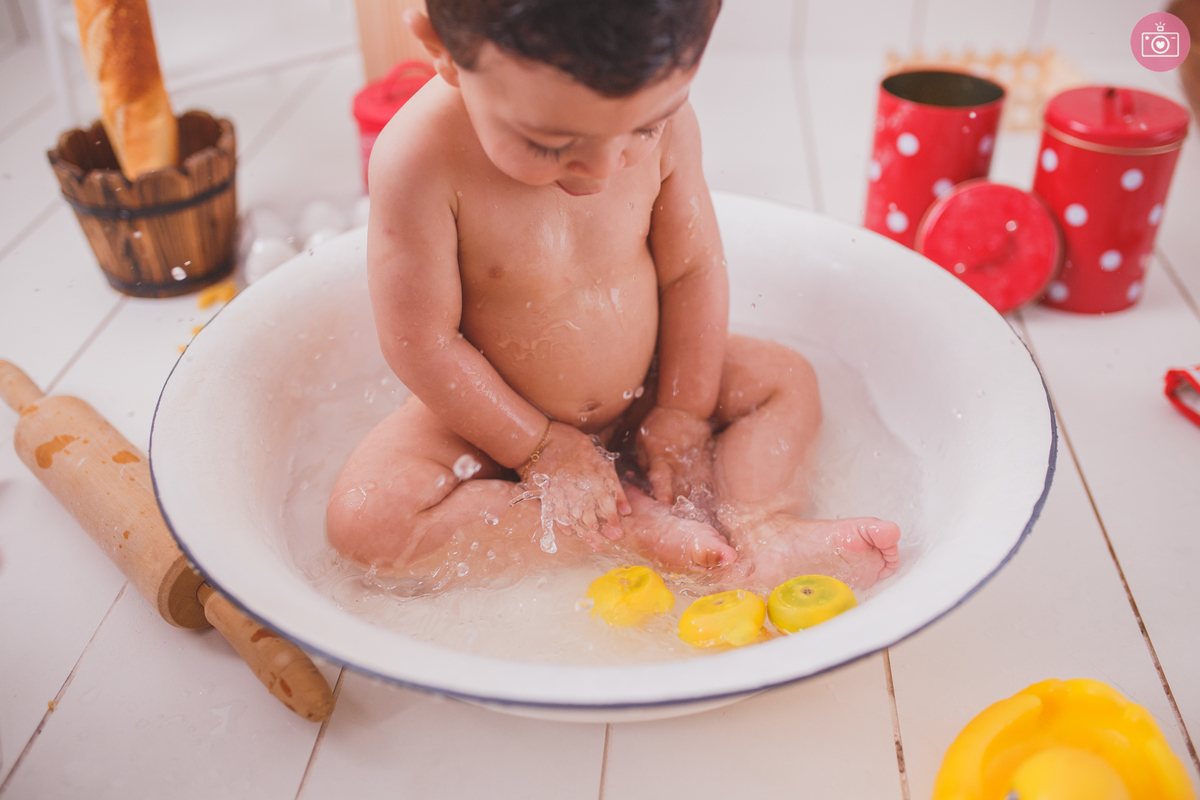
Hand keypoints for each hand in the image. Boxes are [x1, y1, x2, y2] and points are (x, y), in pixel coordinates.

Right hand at [520, 421, 630, 546]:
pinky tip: (572, 534)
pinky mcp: (546, 495)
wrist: (540, 439)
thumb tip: (626, 510)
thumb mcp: (599, 459)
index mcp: (593, 476)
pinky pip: (556, 514)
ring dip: (585, 533)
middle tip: (606, 544)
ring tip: (594, 544)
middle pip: (590, 514)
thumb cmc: (572, 446)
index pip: (606, 503)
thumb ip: (613, 484)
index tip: (617, 532)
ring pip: (574, 517)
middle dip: (599, 531)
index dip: (611, 519)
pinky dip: (565, 525)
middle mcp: (578, 486)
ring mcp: (561, 492)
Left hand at [635, 406, 714, 505]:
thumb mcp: (642, 440)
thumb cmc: (658, 423)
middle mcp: (678, 462)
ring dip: (689, 498)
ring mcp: (693, 461)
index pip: (661, 479)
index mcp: (661, 457)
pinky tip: (698, 497)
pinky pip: (703, 478)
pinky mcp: (703, 459)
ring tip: (686, 510)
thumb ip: (643, 461)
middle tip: (673, 514)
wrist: (684, 408)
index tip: (664, 505)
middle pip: (679, 488)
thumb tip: (645, 479)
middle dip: (677, 502)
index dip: (662, 493)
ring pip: (693, 486)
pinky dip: (700, 489)